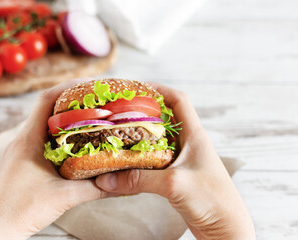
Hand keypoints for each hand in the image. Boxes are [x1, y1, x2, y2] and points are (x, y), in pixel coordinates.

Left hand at [0, 78, 109, 239]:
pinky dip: (59, 136)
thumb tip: (121, 183)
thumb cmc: (20, 211)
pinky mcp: (22, 162)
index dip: (67, 87)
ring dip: (65, 119)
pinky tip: (74, 144)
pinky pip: (42, 140)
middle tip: (95, 100)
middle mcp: (22, 141)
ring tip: (88, 118)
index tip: (89, 84)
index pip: (45, 100)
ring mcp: (20, 151)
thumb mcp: (64, 197)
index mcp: (27, 141)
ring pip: (44, 125)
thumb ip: (95, 189)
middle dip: (71, 101)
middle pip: (46, 109)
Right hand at [96, 83, 255, 238]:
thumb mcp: (173, 184)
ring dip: (140, 137)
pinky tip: (126, 162)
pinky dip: (140, 159)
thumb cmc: (212, 200)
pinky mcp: (177, 176)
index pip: (179, 101)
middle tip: (120, 112)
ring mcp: (183, 160)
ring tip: (118, 134)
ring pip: (157, 141)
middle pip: (164, 118)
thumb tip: (105, 180)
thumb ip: (138, 179)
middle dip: (143, 113)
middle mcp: (189, 144)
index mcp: (195, 135)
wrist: (226, 229)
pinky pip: (154, 161)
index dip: (159, 90)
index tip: (137, 88)